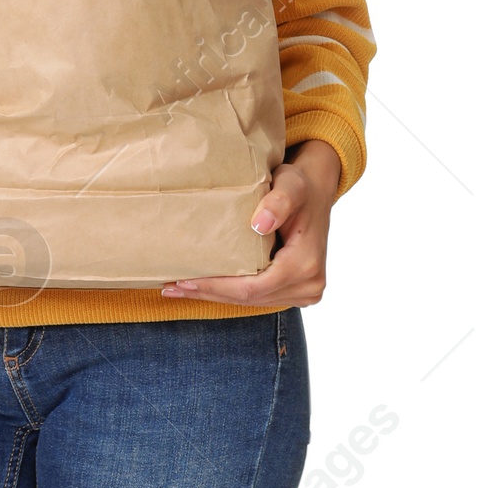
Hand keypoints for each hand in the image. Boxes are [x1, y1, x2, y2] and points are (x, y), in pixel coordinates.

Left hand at [160, 139, 341, 306]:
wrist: (316, 191)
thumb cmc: (299, 186)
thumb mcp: (291, 185)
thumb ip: (278, 202)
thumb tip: (260, 224)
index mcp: (305, 265)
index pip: (253, 287)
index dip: (217, 286)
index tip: (185, 280)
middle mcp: (309, 285)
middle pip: (250, 299)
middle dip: (209, 293)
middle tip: (171, 287)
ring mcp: (304, 291)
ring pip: (253, 302)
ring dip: (216, 295)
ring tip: (179, 288)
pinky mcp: (296, 290)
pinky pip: (259, 297)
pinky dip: (231, 292)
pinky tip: (204, 286)